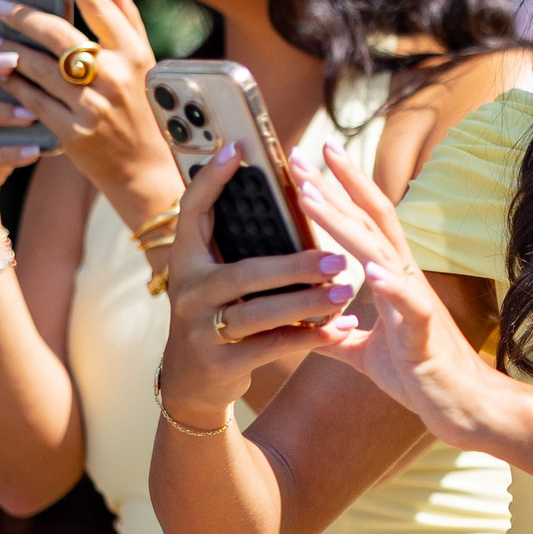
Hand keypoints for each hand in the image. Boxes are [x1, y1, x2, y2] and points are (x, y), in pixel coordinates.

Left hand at [0, 0, 181, 229]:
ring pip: (38, 67)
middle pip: (59, 34)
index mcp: (133, 54)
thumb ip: (127, 18)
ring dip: (9, 50)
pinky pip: (32, 101)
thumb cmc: (146, 111)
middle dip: (23, 15)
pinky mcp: (72, 132)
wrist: (147, 172)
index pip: (100, 3)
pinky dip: (13, 85)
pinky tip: (0, 74)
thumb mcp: (145, 64)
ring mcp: (92, 106)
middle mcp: (114, 76)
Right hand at [155, 140, 363, 425]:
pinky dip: (311, 337)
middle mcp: (187, 292)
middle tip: (337, 259)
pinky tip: (342, 329)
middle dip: (294, 266)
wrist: (190, 384)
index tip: (239, 150)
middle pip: (245, 273)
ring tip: (346, 292)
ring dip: (309, 303)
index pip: (191, 210)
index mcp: (186, 260)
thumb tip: (286, 194)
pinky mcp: (220, 363)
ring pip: (262, 313)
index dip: (211, 180)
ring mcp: (201, 330)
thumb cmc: (215, 314)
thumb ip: (235, 244)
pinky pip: (273, 347)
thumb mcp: (212, 278)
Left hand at [292, 141, 512, 448]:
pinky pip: (409, 303)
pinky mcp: (425, 334)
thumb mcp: (367, 355)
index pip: (365, 222)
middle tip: (303, 155)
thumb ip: (340, 338)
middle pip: (371, 220)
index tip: (310, 161)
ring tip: (313, 198)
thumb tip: (312, 332)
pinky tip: (367, 269)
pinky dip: (389, 284)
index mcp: (393, 278)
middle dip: (337, 186)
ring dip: (344, 224)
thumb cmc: (423, 378)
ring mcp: (417, 302)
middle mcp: (406, 279)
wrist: (464, 408)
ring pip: (380, 251)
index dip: (340, 189)